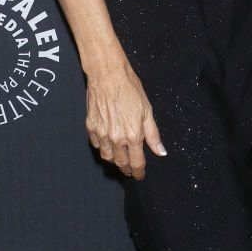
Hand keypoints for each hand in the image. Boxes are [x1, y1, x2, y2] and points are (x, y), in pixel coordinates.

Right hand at [85, 61, 166, 179]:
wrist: (107, 75)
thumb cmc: (130, 88)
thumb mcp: (147, 110)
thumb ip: (153, 134)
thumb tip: (161, 151)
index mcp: (132, 135)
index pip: (136, 162)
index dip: (139, 172)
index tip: (140, 176)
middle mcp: (115, 138)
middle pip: (121, 163)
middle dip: (127, 168)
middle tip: (131, 169)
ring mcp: (101, 134)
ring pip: (107, 156)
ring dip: (114, 160)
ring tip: (120, 158)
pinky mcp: (90, 127)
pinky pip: (96, 144)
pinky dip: (102, 147)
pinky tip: (107, 143)